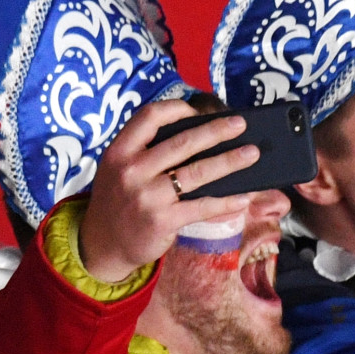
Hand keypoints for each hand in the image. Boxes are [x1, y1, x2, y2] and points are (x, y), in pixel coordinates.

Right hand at [78, 100, 260, 282]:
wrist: (102, 244)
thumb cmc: (120, 199)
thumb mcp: (119, 169)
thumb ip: (147, 152)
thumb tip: (202, 135)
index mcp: (120, 151)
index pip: (150, 117)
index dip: (176, 109)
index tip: (197, 111)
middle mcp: (132, 170)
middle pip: (183, 142)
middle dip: (217, 131)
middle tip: (240, 124)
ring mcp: (147, 196)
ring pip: (198, 172)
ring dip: (230, 161)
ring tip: (251, 153)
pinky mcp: (162, 220)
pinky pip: (202, 206)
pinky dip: (226, 201)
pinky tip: (243, 197)